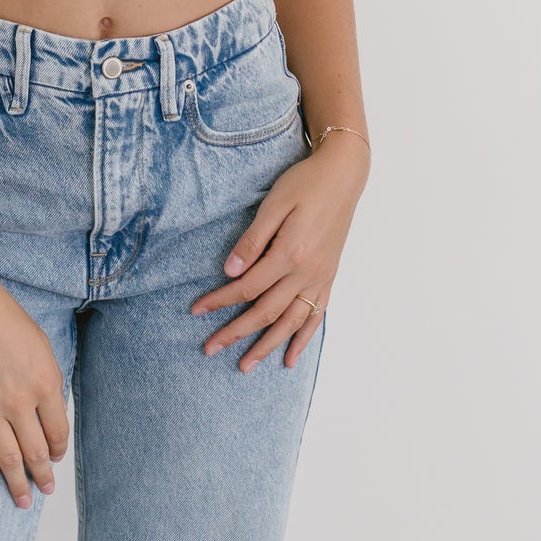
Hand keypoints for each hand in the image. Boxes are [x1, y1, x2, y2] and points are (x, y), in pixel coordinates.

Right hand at [0, 272, 69, 516]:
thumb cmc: (4, 317)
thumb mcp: (40, 344)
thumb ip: (48, 380)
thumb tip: (52, 413)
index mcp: (45, 383)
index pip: (58, 431)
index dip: (59, 449)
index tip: (56, 458)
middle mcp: (20, 402)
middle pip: (36, 451)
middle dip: (43, 475)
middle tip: (46, 490)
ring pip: (8, 459)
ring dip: (18, 485)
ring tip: (24, 502)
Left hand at [189, 133, 368, 371]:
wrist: (343, 175)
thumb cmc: (305, 183)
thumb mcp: (274, 203)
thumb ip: (253, 240)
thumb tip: (230, 271)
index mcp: (289, 253)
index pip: (246, 287)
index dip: (220, 301)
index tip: (197, 310)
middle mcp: (306, 272)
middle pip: (265, 312)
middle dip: (236, 333)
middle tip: (209, 349)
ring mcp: (320, 278)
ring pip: (290, 322)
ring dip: (266, 346)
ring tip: (245, 365)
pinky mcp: (328, 277)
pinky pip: (315, 316)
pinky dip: (302, 339)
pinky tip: (291, 358)